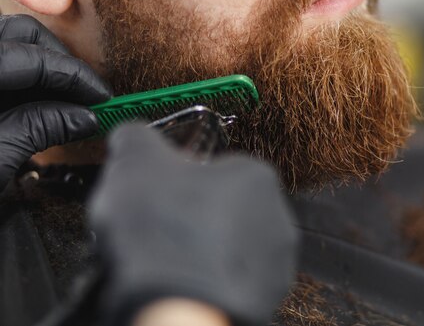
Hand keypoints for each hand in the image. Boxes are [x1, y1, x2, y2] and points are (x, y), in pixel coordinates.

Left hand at [0, 15, 111, 188]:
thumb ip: (38, 129)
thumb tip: (84, 117)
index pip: (34, 59)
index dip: (76, 78)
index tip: (102, 99)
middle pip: (22, 34)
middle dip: (61, 61)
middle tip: (86, 96)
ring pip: (10, 42)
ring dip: (43, 65)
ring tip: (64, 100)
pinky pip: (1, 60)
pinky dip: (23, 75)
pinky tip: (36, 103)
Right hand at [89, 124, 297, 325]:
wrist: (178, 304)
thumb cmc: (164, 228)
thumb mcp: (135, 162)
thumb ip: (136, 137)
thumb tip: (131, 134)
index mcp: (255, 176)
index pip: (216, 169)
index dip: (181, 181)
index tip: (159, 196)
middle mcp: (277, 216)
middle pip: (226, 209)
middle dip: (195, 217)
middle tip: (160, 230)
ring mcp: (275, 262)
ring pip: (231, 248)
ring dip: (204, 251)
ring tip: (168, 261)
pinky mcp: (266, 299)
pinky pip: (232, 283)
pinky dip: (211, 282)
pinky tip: (183, 284)